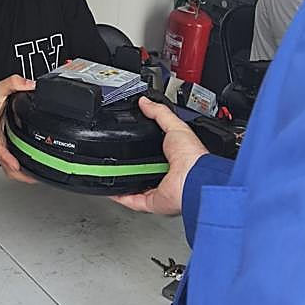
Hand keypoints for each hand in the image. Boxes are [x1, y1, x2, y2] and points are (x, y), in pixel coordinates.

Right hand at [0, 74, 37, 183]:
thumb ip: (13, 83)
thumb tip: (30, 84)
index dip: (7, 158)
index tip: (16, 165)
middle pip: (5, 166)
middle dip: (19, 175)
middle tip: (34, 178)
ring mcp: (2, 148)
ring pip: (9, 168)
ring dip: (22, 175)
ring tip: (37, 177)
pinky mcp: (6, 149)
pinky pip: (13, 163)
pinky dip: (22, 169)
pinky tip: (34, 167)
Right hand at [111, 96, 206, 215]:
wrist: (194, 179)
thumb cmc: (192, 156)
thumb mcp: (176, 126)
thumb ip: (159, 113)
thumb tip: (146, 102)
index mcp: (175, 157)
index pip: (157, 151)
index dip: (145, 146)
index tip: (132, 140)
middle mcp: (167, 175)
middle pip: (145, 169)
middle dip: (132, 163)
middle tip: (117, 154)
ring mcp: (159, 189)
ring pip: (136, 186)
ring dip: (124, 179)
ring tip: (110, 169)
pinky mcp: (152, 202)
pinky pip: (132, 200)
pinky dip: (119, 196)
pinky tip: (110, 188)